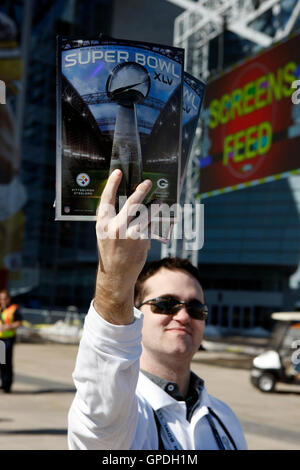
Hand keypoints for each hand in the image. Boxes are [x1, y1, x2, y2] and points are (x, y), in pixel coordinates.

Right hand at [94, 169, 151, 323]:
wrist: (116, 274)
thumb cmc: (111, 251)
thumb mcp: (106, 234)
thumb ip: (114, 219)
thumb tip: (134, 204)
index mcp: (103, 224)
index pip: (106, 199)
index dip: (112, 184)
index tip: (118, 172)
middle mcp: (115, 227)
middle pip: (131, 203)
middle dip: (140, 191)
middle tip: (148, 183)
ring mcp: (129, 234)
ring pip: (146, 214)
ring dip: (154, 207)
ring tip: (159, 203)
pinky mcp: (141, 240)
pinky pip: (151, 227)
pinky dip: (156, 224)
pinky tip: (160, 223)